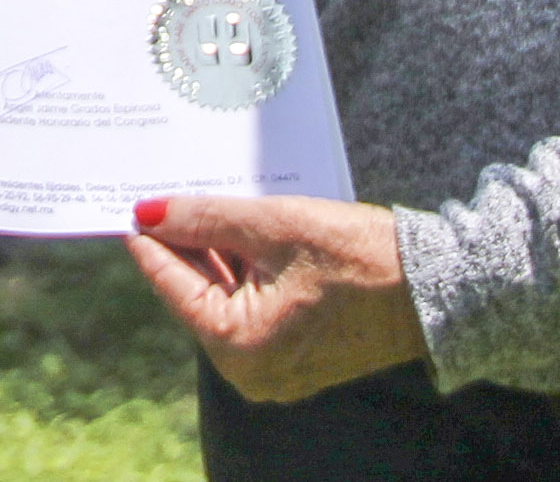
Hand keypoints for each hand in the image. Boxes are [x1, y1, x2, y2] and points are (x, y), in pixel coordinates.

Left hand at [128, 193, 426, 403]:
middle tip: (160, 190)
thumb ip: (205, 219)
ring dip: (213, 253)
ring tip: (198, 201)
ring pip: (220, 298)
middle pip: (194, 291)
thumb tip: (147, 213)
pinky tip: (233, 230)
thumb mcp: (273, 226)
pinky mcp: (292, 356)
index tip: (124, 199)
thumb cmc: (358, 256)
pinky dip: (241, 272)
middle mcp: (248, 370)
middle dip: (183, 241)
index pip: (170, 281)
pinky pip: (248, 308)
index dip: (149, 234)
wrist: (435, 288)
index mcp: (236, 346)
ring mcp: (271, 367)